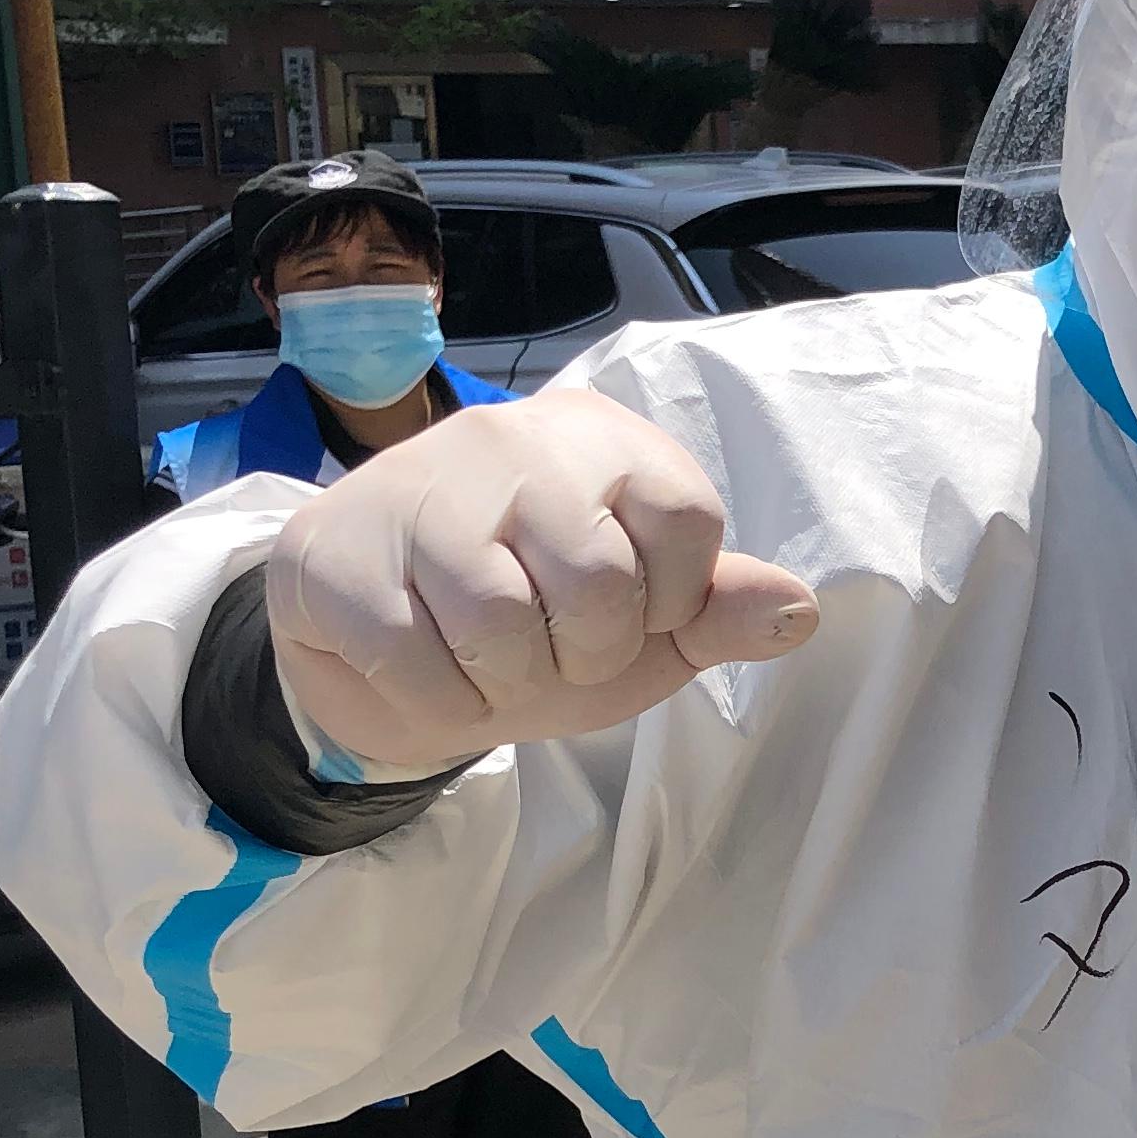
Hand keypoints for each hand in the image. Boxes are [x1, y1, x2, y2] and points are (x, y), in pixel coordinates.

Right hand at [263, 390, 818, 772]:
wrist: (378, 638)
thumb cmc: (531, 617)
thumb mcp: (643, 623)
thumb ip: (718, 613)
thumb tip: (800, 610)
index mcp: (602, 440)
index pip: (687, 522)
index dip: (664, 603)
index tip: (622, 610)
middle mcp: (512, 438)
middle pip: (599, 584)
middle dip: (580, 655)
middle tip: (541, 644)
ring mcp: (416, 487)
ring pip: (503, 627)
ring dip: (502, 682)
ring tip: (479, 656)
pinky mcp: (336, 555)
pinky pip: (417, 664)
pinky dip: (433, 698)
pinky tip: (419, 662)